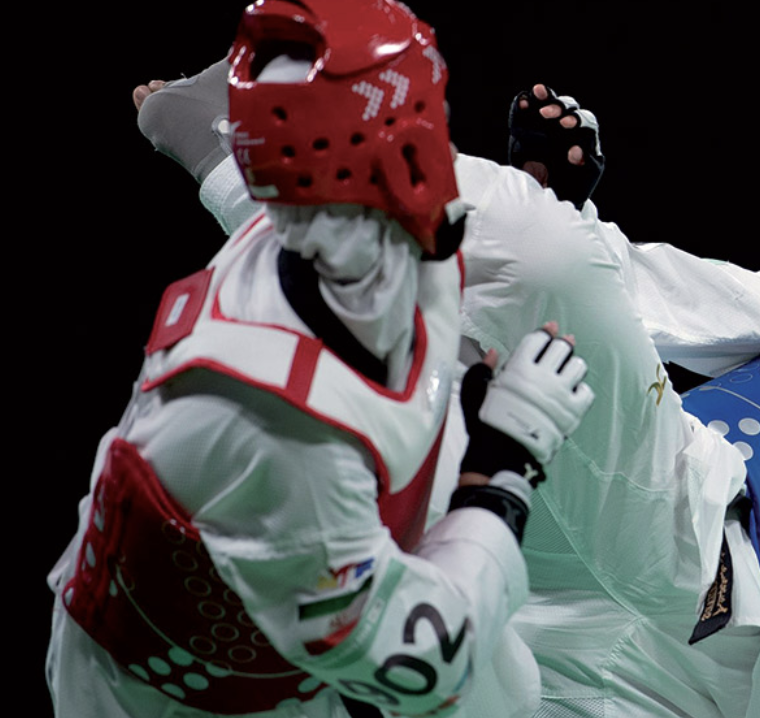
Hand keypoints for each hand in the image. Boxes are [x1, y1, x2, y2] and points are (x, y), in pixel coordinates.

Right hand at [478, 322, 594, 465]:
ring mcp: (559, 395)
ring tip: (566, 370)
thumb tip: (495, 353)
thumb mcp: (474, 392)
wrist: (499, 455)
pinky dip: (580, 389)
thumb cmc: (484, 424)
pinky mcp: (571, 413)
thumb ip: (482, 369)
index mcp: (518, 369)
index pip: (538, 340)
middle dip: (561, 345)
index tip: (550, 328)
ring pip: (578, 366)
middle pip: (562, 348)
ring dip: (572, 365)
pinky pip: (586, 392)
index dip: (545, 332)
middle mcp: (542, 378)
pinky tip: (571, 391)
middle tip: (560, 347)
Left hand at [507, 84, 604, 207]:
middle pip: (574, 110)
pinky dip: (582, 152)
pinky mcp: (593, 167)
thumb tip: (521, 99)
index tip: (536, 91)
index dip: (548, 96)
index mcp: (555, 126)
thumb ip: (520, 124)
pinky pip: (593, 156)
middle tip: (545, 113)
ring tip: (564, 124)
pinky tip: (572, 154)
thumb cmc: (532, 174)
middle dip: (560, 108)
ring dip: (577, 121)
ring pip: (590, 126)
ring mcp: (586, 148)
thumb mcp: (520, 147)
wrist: (540, 207)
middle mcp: (573, 134)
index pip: (555, 105)